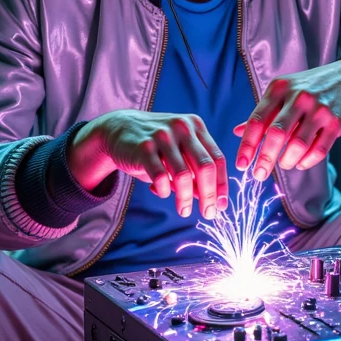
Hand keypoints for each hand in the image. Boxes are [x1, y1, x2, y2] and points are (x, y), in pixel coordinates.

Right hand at [69, 111, 228, 219]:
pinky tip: (163, 193)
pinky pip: (160, 177)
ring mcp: (162, 136)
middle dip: (209, 195)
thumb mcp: (178, 152)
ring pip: (183, 175)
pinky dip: (165, 190)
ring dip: (186, 198)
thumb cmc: (155, 145)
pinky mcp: (143, 147)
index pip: (217, 159)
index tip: (222, 205)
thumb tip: (213, 200)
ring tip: (184, 211)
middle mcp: (182, 128)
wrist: (118, 129)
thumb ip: (195, 172)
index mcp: (196, 126)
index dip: (222, 185)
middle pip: (205, 166)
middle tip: (208, 214)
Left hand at [234, 56, 340, 180]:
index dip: (247, 145)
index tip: (241, 164)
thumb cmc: (309, 88)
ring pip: (298, 144)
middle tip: (259, 175)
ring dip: (287, 161)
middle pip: (276, 134)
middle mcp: (298, 96)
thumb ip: (262, 113)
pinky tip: (300, 162)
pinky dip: (306, 161)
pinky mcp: (336, 121)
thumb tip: (236, 132)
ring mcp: (319, 109)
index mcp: (279, 88)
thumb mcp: (283, 92)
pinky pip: (319, 149)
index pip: (257, 120)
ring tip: (284, 164)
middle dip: (265, 159)